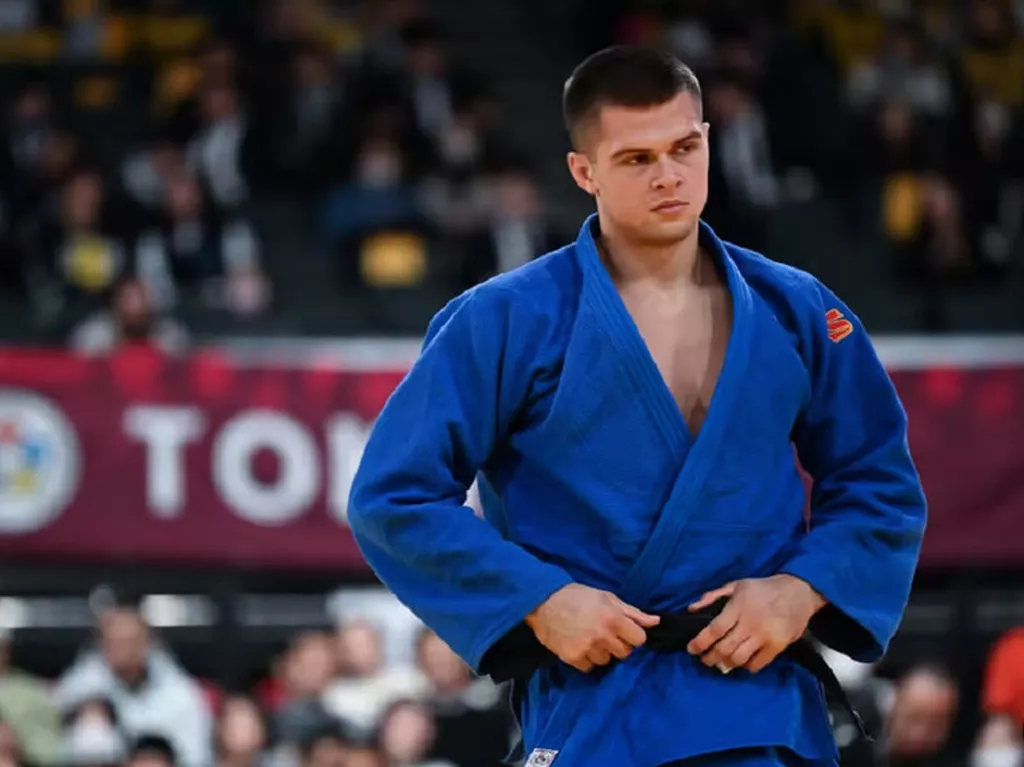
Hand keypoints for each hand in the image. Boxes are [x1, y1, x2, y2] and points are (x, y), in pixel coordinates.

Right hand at [526, 583, 659, 672]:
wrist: (543, 602)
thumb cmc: (577, 596)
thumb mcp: (607, 598)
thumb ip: (633, 612)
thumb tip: (656, 622)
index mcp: (614, 619)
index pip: (639, 640)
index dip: (632, 635)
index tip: (623, 630)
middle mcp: (603, 636)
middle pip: (625, 653)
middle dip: (618, 644)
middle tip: (604, 633)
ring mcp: (587, 649)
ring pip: (607, 661)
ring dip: (601, 652)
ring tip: (589, 638)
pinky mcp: (573, 658)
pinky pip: (589, 667)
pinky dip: (586, 659)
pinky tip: (579, 645)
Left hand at [686, 574, 825, 673]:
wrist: (798, 592)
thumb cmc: (763, 588)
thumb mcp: (737, 585)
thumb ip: (713, 596)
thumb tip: (691, 609)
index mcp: (738, 607)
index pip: (715, 629)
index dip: (700, 642)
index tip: (691, 649)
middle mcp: (750, 623)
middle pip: (725, 648)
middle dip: (710, 657)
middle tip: (705, 659)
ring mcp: (765, 636)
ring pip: (739, 658)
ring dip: (726, 664)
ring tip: (720, 663)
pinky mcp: (777, 646)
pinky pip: (757, 664)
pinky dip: (746, 666)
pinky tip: (742, 662)